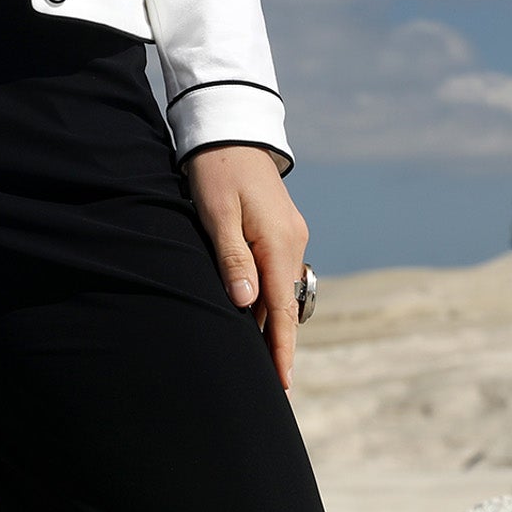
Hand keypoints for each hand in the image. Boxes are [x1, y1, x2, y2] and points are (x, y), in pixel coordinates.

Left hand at [184, 144, 308, 391]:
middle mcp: (293, 242)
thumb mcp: (218, 213)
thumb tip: (248, 304)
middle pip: (285, 303)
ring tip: (254, 351)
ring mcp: (290, 234)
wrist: (228, 128)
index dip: (282, 349)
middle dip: (276, 340)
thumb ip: (233, 258)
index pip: (284, 310)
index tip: (282, 383)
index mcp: (281, 242)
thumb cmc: (217, 170)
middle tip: (262, 379)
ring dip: (270, 316)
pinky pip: (277, 269)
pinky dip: (268, 292)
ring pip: (281, 287)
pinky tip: (252, 306)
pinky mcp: (281, 226)